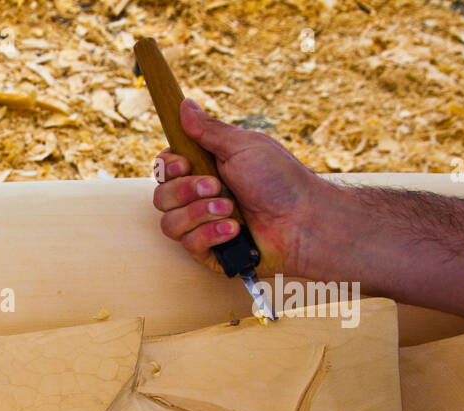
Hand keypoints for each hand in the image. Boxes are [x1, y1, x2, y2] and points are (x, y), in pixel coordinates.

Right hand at [152, 98, 329, 276]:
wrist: (302, 219)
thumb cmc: (280, 180)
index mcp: (205, 170)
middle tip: (217, 186)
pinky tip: (235, 230)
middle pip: (161, 197)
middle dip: (186, 191)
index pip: (164, 170)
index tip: (185, 164)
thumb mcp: (243, 146)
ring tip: (230, 209)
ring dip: (200, 213)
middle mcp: (199, 199)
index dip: (168, 168)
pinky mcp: (209, 252)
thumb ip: (208, 130)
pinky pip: (189, 244)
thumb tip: (184, 104)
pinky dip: (212, 234)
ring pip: (170, 223)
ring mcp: (202, 226)